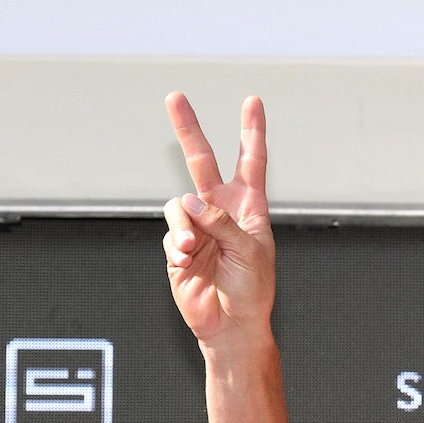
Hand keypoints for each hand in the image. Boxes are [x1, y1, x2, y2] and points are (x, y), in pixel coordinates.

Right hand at [162, 93, 275, 352]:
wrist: (231, 326)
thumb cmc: (252, 290)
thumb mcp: (248, 251)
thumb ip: (220, 222)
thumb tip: (188, 201)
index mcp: (249, 208)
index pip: (252, 161)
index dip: (251, 132)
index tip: (253, 102)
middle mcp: (221, 211)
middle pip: (201, 161)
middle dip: (188, 129)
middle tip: (174, 96)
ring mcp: (197, 227)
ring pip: (178, 205)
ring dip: (182, 225)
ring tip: (189, 249)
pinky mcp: (176, 246)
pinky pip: (170, 233)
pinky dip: (175, 245)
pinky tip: (186, 262)